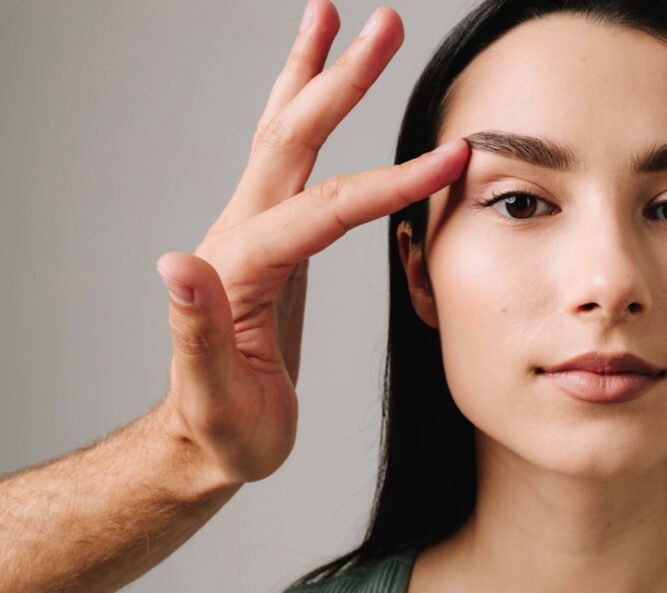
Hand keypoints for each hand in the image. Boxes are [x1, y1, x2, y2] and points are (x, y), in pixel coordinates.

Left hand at [153, 1, 467, 485]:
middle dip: (342, 78)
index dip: (390, 183)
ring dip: (311, 73)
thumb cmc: (222, 428)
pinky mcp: (272, 238)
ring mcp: (255, 230)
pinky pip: (293, 162)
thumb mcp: (213, 395)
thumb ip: (195, 331)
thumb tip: (174, 261)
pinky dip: (307, 115)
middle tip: (384, 23)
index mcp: (240, 265)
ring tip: (329, 17)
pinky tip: (319, 97)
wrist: (207, 437)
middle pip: (295, 137)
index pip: (324, 208)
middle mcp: (242, 232)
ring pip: (283, 134)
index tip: (451, 161)